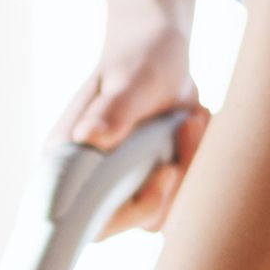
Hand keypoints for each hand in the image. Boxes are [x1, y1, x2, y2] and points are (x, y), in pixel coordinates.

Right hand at [58, 34, 209, 234]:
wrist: (160, 50)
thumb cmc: (139, 56)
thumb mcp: (131, 79)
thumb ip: (113, 109)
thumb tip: (88, 138)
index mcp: (70, 159)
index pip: (85, 219)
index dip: (127, 213)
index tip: (165, 172)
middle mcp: (92, 181)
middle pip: (136, 219)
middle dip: (175, 182)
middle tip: (187, 130)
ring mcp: (124, 185)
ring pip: (166, 211)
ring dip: (190, 167)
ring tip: (192, 117)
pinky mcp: (151, 182)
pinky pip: (182, 197)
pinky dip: (198, 164)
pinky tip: (195, 122)